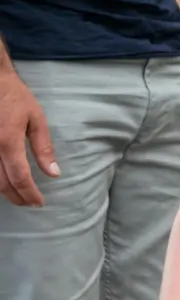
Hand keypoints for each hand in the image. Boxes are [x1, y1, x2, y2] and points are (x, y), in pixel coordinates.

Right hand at [0, 71, 58, 206]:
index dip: (30, 194)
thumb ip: (43, 148)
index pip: (20, 177)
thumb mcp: (35, 119)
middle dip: (17, 197)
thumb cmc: (14, 96)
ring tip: (18, 195)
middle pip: (1, 183)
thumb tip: (54, 173)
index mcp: (7, 142)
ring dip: (3, 191)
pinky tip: (3, 181)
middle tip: (30, 203)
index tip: (39, 202)